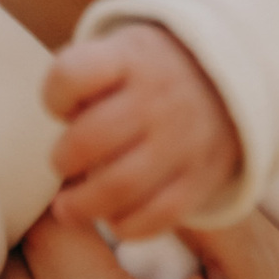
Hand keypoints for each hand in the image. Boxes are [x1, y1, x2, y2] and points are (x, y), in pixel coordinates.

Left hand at [47, 20, 241, 237]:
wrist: (225, 84)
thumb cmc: (147, 74)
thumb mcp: (118, 52)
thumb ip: (83, 79)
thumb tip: (62, 124)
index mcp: (130, 58)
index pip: (74, 74)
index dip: (54, 96)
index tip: (59, 108)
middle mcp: (159, 97)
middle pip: (92, 137)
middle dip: (63, 159)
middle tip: (61, 165)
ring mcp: (183, 139)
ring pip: (122, 184)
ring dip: (84, 204)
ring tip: (68, 208)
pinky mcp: (202, 177)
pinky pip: (160, 214)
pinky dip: (128, 225)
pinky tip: (112, 219)